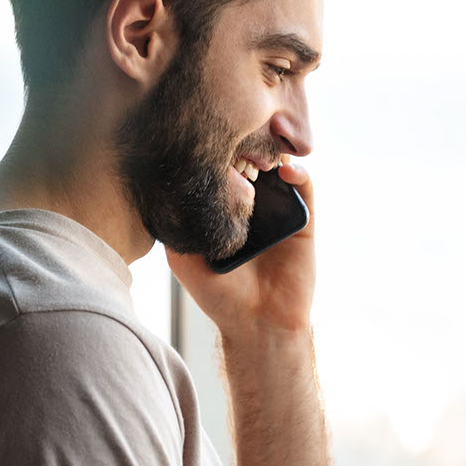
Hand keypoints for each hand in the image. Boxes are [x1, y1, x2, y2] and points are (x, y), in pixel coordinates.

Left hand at [165, 159, 317, 340]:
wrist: (259, 323)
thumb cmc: (220, 294)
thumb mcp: (183, 258)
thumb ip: (174, 226)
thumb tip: (160, 189)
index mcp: (225, 209)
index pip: (222, 168)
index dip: (216, 151)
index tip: (208, 142)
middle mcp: (252, 204)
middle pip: (250, 160)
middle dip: (243, 145)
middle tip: (235, 142)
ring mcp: (279, 209)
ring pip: (278, 167)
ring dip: (271, 152)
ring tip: (259, 152)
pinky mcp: (303, 219)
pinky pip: (304, 187)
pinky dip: (298, 173)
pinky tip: (286, 171)